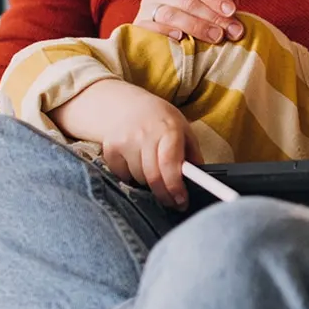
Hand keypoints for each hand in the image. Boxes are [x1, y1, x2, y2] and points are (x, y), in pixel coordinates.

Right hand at [56, 81, 204, 207]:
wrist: (126, 106)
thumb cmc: (160, 120)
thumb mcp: (183, 129)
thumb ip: (192, 154)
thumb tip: (198, 179)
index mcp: (168, 129)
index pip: (170, 164)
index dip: (175, 187)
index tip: (181, 202)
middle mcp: (145, 134)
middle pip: (153, 177)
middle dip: (165, 195)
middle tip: (172, 201)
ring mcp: (125, 140)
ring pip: (138, 179)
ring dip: (148, 183)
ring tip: (153, 170)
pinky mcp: (109, 148)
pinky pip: (122, 176)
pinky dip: (131, 176)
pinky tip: (135, 163)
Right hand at [135, 0, 243, 43]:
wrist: (157, 34)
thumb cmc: (187, 13)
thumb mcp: (203, 2)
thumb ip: (218, 2)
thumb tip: (234, 4)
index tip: (232, 11)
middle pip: (187, 0)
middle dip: (213, 16)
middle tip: (232, 31)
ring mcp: (145, 7)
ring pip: (171, 14)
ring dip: (197, 26)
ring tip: (216, 37)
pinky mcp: (138, 27)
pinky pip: (152, 29)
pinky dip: (167, 33)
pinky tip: (182, 39)